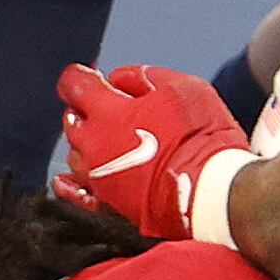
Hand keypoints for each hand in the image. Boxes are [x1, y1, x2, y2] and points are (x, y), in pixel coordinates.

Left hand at [54, 64, 250, 241]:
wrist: (211, 189)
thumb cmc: (200, 135)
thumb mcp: (183, 88)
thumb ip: (145, 77)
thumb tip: (119, 78)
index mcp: (107, 111)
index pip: (74, 85)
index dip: (79, 77)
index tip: (86, 76)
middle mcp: (93, 143)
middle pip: (73, 120)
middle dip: (85, 110)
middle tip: (108, 109)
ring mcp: (98, 176)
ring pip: (76, 154)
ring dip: (87, 144)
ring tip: (109, 141)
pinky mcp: (109, 203)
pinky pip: (79, 194)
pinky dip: (71, 185)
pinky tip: (68, 181)